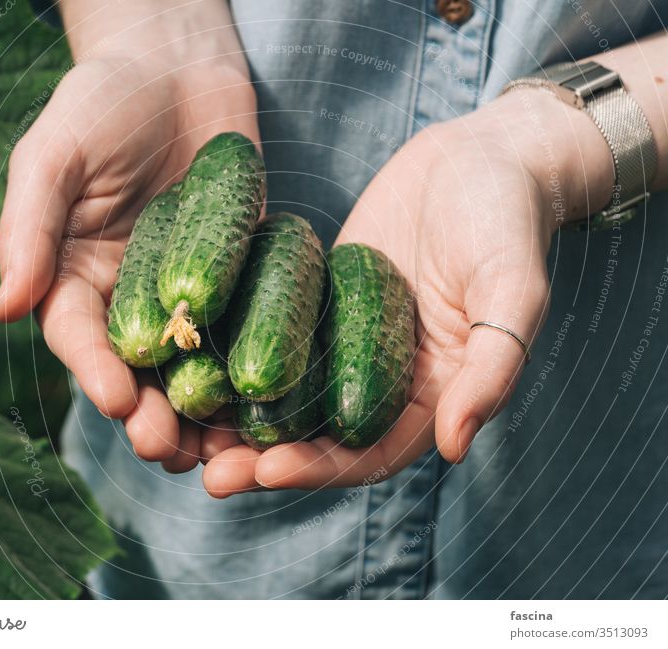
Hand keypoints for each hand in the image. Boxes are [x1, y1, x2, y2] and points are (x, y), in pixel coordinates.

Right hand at [0, 18, 258, 473]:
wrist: (176, 69)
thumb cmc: (103, 102)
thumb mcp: (54, 156)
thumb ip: (28, 227)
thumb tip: (5, 310)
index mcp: (77, 279)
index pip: (81, 339)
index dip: (97, 373)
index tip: (118, 401)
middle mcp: (132, 298)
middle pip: (140, 372)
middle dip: (153, 414)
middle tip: (170, 447)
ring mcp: (190, 294)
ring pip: (196, 368)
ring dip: (205, 415)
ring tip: (221, 451)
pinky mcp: (239, 280)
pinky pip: (248, 329)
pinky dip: (256, 368)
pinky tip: (271, 402)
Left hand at [201, 89, 612, 495]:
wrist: (480, 159)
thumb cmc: (506, 222)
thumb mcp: (512, 291)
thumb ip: (492, 368)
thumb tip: (457, 446)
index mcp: (429, 394)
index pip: (370, 451)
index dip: (320, 468)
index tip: (266, 470)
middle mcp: (380, 376)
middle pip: (316, 434)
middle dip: (262, 457)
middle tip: (208, 472)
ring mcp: (344, 339)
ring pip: (284, 391)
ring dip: (237, 416)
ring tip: (185, 427)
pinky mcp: (317, 299)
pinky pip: (271, 332)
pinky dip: (235, 352)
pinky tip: (193, 356)